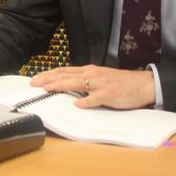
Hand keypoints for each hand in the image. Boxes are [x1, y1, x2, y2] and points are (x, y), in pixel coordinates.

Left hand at [31, 64, 155, 109]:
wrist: (142, 84)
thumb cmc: (120, 82)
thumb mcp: (99, 78)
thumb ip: (84, 81)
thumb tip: (67, 85)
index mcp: (89, 71)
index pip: (64, 71)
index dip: (49, 74)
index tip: (36, 78)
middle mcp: (92, 74)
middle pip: (66, 75)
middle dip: (48, 79)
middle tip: (34, 83)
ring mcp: (100, 84)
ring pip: (77, 83)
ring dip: (60, 85)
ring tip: (48, 89)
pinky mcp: (109, 95)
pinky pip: (95, 98)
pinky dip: (86, 101)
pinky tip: (77, 104)